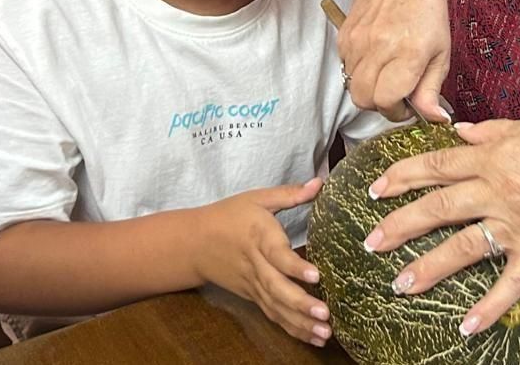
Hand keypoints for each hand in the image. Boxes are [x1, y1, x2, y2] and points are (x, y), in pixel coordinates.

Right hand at [196, 179, 330, 346]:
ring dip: (301, 322)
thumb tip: (321, 182)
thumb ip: (290, 194)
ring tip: (325, 332)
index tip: (316, 275)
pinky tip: (314, 337)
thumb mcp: (257, 199)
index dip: (296, 267)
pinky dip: (293, 328)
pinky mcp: (253, 297)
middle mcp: (256, 266)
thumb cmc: (229, 216)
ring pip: (276, 307)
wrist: (194, 243)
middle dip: (301, 304)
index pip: (277, 255)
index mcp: (258, 237)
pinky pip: (274, 315)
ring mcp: (253, 285)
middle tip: (325, 314)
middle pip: (277, 288)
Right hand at [339, 0, 451, 121]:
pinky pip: (345, 70)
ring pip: (352, 88)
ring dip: (369, 89)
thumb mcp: (441, 51)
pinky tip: (375, 59)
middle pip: (364, 100)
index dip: (397, 111)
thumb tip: (434, 119)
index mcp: (407, 53)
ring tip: (387, 74)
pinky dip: (359, 73)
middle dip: (381, 105)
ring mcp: (357, 43)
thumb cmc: (426, 11)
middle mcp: (378, 49)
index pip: (386, 101)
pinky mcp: (343, 38)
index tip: (408, 105)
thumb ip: (432, 89)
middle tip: (397, 94)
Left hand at [362, 119, 519, 335]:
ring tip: (401, 283)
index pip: (436, 166)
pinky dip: (489, 307)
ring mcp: (518, 224)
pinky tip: (466, 326)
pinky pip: (510, 283)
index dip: (402, 177)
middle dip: (400, 224)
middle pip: (439, 207)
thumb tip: (456, 133)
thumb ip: (487, 132)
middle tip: (370, 241)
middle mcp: (498, 191)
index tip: (374, 189)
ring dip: (430, 266)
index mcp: (492, 158)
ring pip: (464, 246)